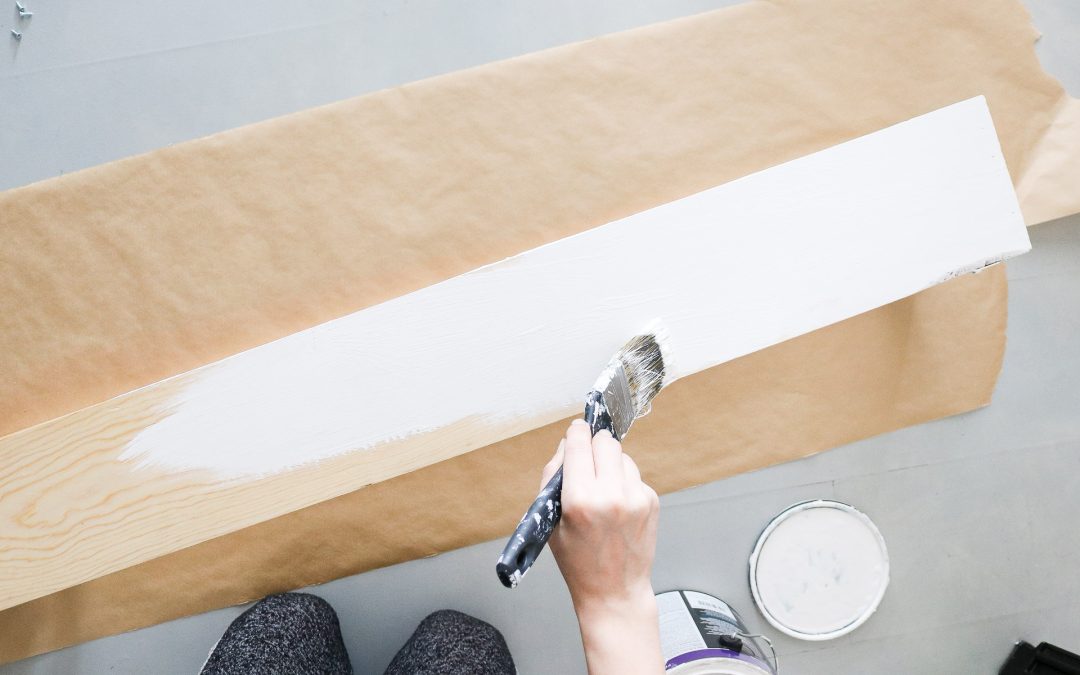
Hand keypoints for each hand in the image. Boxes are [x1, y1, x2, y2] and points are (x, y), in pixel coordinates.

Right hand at [541, 419, 662, 674]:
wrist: (614, 590)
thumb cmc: (577, 560)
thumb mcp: (550, 519)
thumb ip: (554, 475)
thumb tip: (570, 442)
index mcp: (580, 500)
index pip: (580, 444)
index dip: (576, 432)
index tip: (576, 428)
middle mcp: (612, 495)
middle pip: (606, 442)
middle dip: (594, 445)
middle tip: (588, 460)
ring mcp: (636, 497)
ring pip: (622, 455)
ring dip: (610, 463)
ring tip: (602, 488)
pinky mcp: (652, 501)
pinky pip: (634, 474)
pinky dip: (623, 480)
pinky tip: (616, 503)